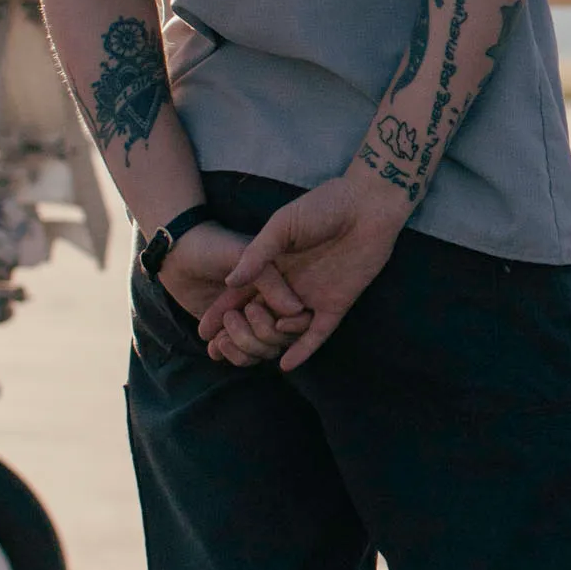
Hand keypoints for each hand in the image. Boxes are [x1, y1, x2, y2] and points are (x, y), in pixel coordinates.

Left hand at [156, 224, 308, 370]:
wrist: (177, 252)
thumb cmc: (214, 245)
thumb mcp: (244, 256)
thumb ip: (269, 281)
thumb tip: (296, 311)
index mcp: (281, 283)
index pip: (298, 317)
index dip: (290, 327)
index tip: (274, 322)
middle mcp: (269, 304)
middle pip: (279, 340)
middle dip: (257, 338)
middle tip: (230, 317)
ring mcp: (249, 319)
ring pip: (260, 351)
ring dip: (242, 349)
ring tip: (220, 337)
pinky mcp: (230, 329)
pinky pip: (240, 354)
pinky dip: (229, 354)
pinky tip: (214, 344)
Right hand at [201, 171, 408, 371]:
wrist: (367, 205)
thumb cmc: (323, 206)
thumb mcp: (282, 226)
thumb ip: (258, 254)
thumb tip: (230, 281)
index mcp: (272, 266)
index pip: (240, 295)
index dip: (221, 314)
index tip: (203, 332)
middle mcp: (289, 285)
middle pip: (258, 318)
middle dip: (240, 333)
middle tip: (225, 344)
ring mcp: (312, 296)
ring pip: (285, 331)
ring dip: (270, 338)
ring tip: (261, 340)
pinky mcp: (336, 304)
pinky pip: (317, 334)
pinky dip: (303, 350)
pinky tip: (286, 365)